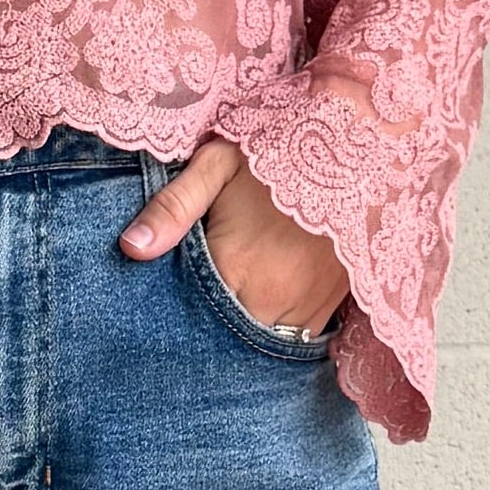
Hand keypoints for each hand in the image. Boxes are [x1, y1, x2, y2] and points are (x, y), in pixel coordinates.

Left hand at [121, 137, 342, 336]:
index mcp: (236, 267)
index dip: (175, 317)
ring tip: (233, 304)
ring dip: (245, 331)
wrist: (357, 145)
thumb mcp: (218, 165)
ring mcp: (307, 308)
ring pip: (263, 344)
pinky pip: (298, 339)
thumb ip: (173, 207)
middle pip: (226, 339)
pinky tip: (265, 305)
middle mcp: (273, 299)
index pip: (191, 317)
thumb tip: (131, 247)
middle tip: (196, 311)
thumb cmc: (278, 151)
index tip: (163, 313)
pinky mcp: (333, 307)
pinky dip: (279, 328)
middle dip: (209, 330)